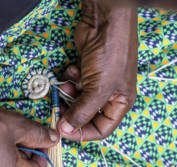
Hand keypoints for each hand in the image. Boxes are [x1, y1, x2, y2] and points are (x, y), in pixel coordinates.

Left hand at [58, 1, 137, 140]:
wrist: (103, 23)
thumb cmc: (110, 57)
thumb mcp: (99, 88)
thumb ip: (82, 112)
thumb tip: (66, 130)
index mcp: (119, 103)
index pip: (101, 129)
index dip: (83, 133)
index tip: (64, 131)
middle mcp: (107, 96)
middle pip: (85, 115)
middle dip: (71, 111)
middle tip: (57, 109)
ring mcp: (94, 83)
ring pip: (75, 100)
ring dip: (68, 94)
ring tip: (66, 85)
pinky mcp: (83, 72)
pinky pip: (71, 84)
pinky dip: (69, 79)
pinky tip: (72, 70)